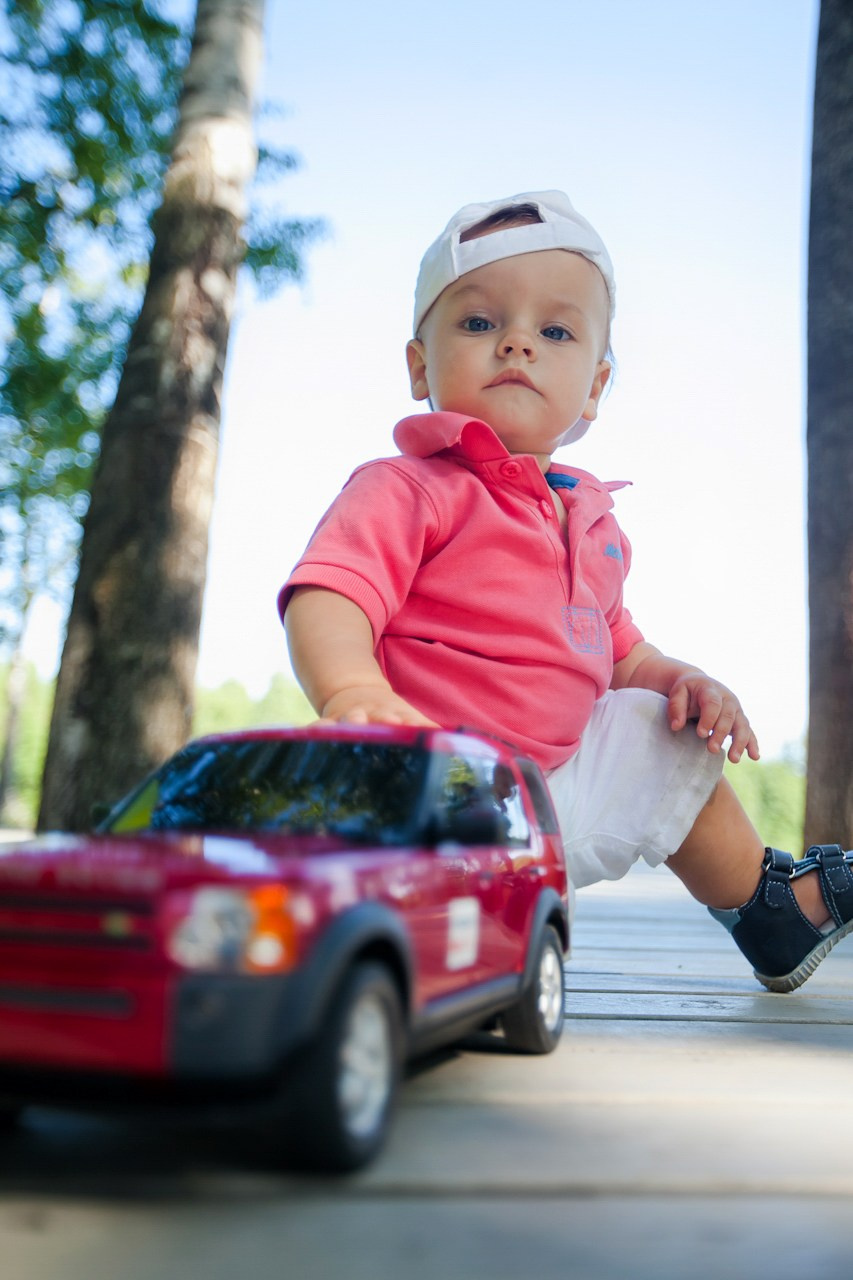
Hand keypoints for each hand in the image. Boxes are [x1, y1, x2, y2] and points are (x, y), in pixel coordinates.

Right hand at [318, 685, 438, 727]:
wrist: (357, 694)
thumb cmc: (390, 715)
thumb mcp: (410, 718)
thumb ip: (427, 731)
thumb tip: (460, 745)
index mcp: (393, 715)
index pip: (401, 717)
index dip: (400, 721)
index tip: (399, 722)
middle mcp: (372, 714)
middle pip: (374, 716)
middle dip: (376, 719)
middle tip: (375, 721)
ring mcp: (350, 718)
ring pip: (348, 720)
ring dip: (349, 722)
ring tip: (348, 723)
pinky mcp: (330, 724)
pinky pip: (321, 728)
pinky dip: (316, 731)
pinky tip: (310, 734)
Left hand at [668, 672, 759, 762]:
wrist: (700, 684)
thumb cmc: (687, 691)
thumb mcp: (678, 692)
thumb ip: (676, 707)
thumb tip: (676, 726)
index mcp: (711, 689)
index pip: (712, 703)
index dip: (708, 718)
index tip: (701, 734)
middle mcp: (727, 698)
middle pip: (728, 716)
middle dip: (721, 734)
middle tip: (712, 749)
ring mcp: (736, 709)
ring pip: (742, 725)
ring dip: (739, 742)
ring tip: (733, 759)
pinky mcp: (740, 719)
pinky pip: (749, 731)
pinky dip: (752, 744)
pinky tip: (754, 756)